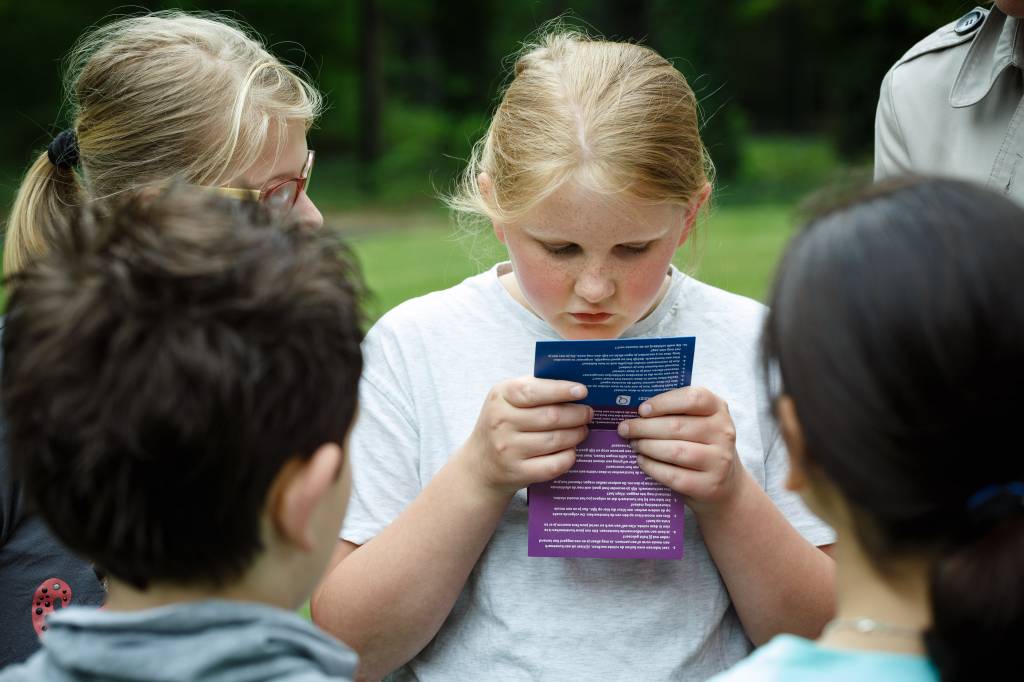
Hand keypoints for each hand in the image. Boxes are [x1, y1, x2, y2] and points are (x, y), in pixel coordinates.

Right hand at [459, 377, 591, 496]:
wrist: (481, 464)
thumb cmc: (502, 424)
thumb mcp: (507, 400)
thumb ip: (535, 389)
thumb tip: (574, 388)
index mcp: (500, 397)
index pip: (534, 391)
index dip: (561, 390)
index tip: (582, 391)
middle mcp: (501, 422)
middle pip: (551, 416)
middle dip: (577, 414)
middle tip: (588, 413)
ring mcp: (508, 449)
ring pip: (556, 440)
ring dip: (576, 434)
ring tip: (582, 430)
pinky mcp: (517, 472)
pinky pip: (554, 464)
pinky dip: (569, 456)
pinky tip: (571, 450)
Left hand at [617, 386, 743, 514]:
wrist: (725, 483)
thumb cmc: (701, 444)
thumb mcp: (697, 422)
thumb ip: (674, 412)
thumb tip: (635, 413)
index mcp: (718, 409)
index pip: (693, 398)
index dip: (664, 402)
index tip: (642, 410)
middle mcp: (723, 433)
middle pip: (677, 426)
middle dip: (644, 427)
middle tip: (625, 429)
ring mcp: (719, 461)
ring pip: (675, 451)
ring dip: (647, 446)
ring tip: (633, 444)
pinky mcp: (709, 485)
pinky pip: (674, 475)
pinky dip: (652, 467)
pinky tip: (642, 461)